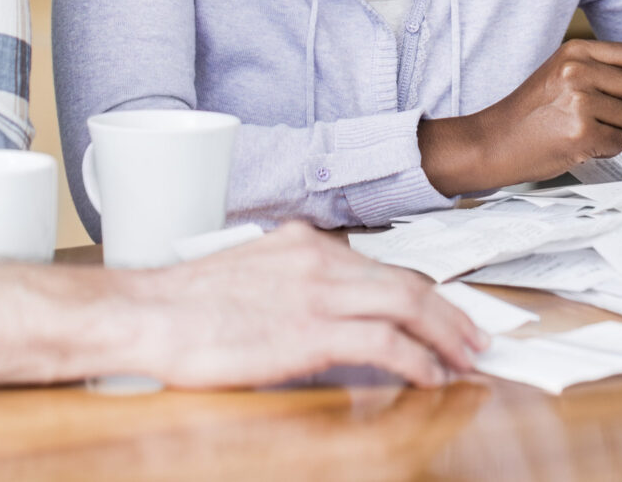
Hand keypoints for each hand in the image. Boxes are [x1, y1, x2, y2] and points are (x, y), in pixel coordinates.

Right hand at [122, 223, 485, 388]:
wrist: (147, 314)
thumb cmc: (185, 306)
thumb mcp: (249, 276)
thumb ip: (292, 284)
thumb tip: (326, 314)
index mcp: (304, 244)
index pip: (381, 266)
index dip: (421, 293)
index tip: (441, 313)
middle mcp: (319, 259)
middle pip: (407, 280)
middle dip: (450, 312)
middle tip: (474, 338)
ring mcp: (318, 292)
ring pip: (408, 304)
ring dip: (446, 335)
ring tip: (465, 359)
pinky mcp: (311, 330)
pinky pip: (385, 342)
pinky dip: (418, 360)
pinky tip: (429, 377)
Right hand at [419, 39, 621, 193]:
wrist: (491, 142)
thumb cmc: (528, 113)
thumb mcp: (559, 74)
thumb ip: (598, 70)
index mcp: (576, 51)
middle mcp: (579, 71)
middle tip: (616, 121)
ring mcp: (580, 101)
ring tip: (594, 133)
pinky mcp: (581, 133)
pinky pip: (620, 142)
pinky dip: (610, 148)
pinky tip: (586, 146)